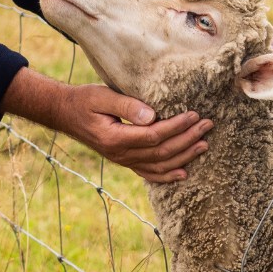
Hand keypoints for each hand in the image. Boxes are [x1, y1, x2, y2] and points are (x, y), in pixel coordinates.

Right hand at [2, 69, 210, 182]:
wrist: (65, 114)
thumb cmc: (84, 100)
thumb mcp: (101, 96)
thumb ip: (126, 104)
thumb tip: (152, 115)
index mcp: (115, 138)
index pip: (153, 136)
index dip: (176, 127)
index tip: (193, 115)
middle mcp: (120, 154)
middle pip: (161, 153)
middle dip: (187, 140)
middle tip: (207, 126)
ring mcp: (122, 160)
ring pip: (159, 166)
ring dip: (184, 157)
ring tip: (204, 145)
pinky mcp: (124, 160)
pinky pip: (148, 173)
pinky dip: (167, 175)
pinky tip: (183, 172)